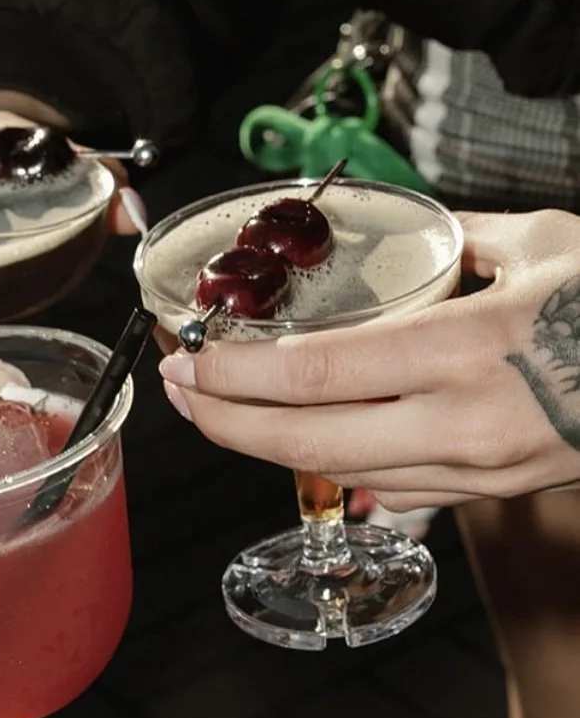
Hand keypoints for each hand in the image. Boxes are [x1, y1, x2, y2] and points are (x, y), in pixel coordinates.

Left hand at [157, 209, 579, 511]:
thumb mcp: (541, 242)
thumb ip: (455, 237)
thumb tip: (399, 226)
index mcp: (467, 349)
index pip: (315, 375)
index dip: (233, 372)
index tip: (186, 352)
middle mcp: (465, 424)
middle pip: (307, 441)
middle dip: (223, 420)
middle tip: (176, 389)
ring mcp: (481, 470)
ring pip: (342, 474)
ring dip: (266, 446)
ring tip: (219, 409)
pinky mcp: (494, 491)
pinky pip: (392, 489)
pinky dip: (332, 466)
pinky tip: (298, 441)